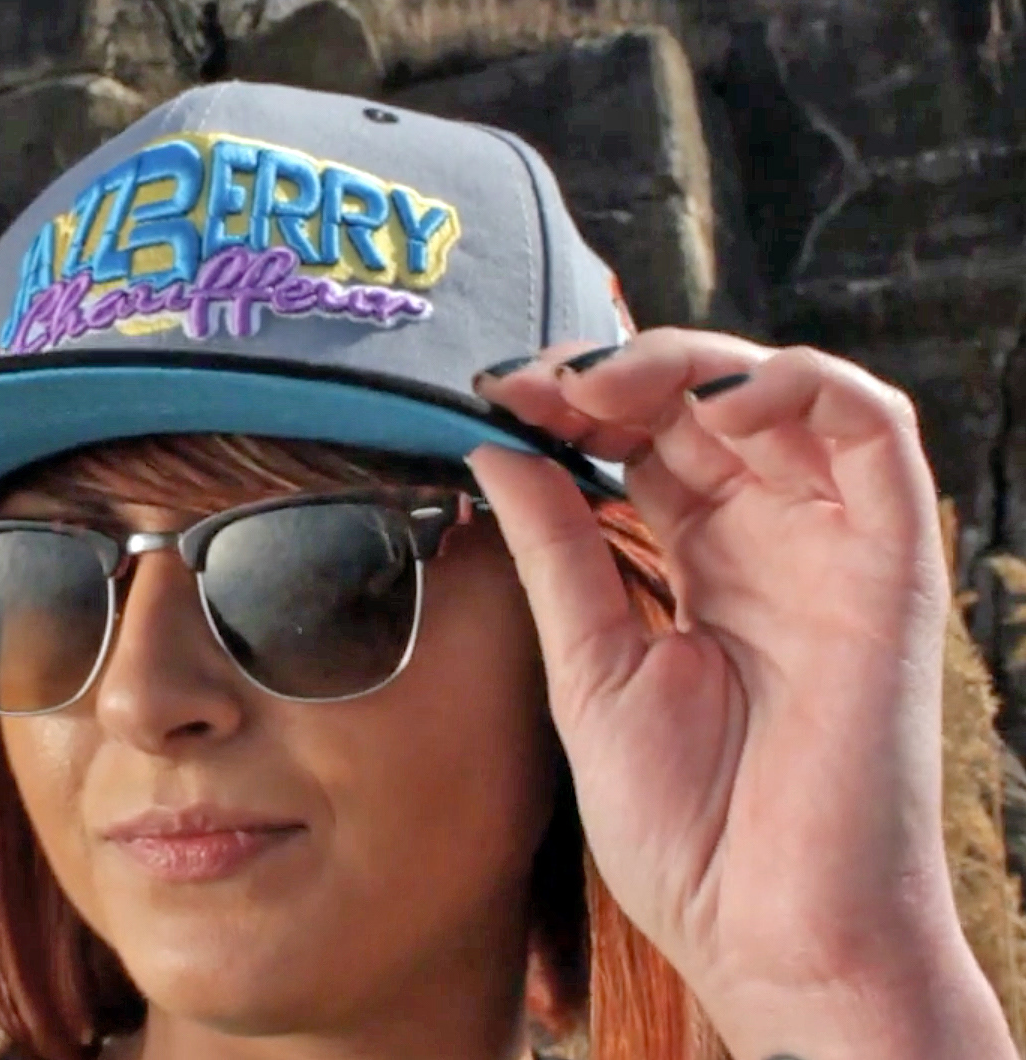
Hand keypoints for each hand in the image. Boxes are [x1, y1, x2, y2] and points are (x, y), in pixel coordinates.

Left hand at [465, 328, 1013, 1058]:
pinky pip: (874, 430)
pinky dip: (797, 386)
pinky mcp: (891, 561)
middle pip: (704, 402)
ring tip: (600, 393)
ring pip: (783, 393)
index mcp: (699, 566)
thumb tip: (495, 451)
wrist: (768, 933)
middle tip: (533, 387)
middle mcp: (770, 540)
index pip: (645, 439)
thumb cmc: (687, 829)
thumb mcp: (588, 668)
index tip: (495, 399)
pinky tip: (707, 408)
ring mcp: (832, 544)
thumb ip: (555, 553)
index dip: (574, 403)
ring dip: (690, 367)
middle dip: (614, 373)